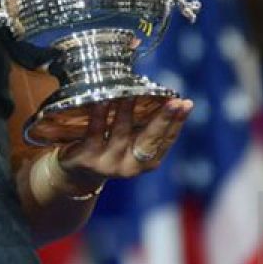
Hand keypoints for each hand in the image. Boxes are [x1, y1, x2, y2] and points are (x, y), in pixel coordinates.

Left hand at [54, 97, 193, 190]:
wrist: (76, 171)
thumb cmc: (110, 147)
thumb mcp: (130, 140)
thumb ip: (144, 123)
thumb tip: (161, 92)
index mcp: (146, 161)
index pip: (166, 140)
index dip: (177, 122)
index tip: (186, 103)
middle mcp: (131, 166)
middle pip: (149, 140)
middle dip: (163, 119)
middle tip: (174, 102)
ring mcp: (109, 164)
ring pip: (121, 134)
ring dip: (127, 111)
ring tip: (132, 92)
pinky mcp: (88, 158)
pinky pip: (95, 133)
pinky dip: (100, 115)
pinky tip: (103, 99)